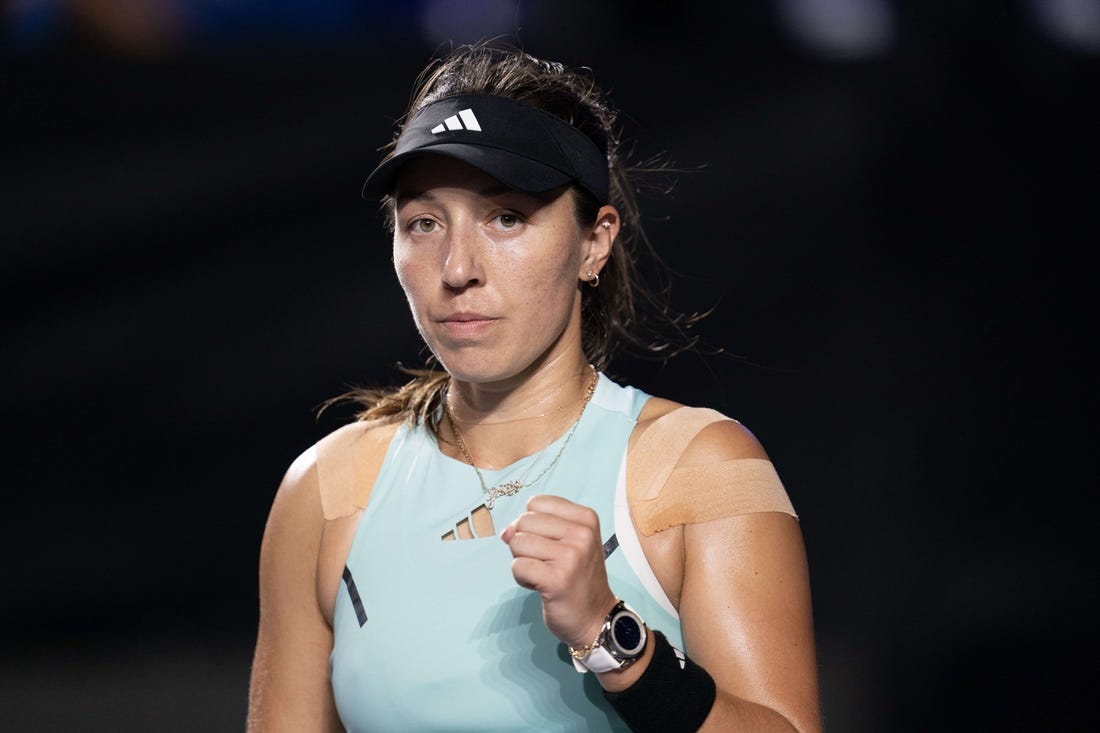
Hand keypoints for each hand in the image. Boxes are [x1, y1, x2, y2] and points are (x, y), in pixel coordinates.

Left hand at [500, 494, 618, 647]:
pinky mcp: (557, 579)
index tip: (550, 543)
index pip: (536, 503)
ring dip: (522, 561)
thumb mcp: (568, 542)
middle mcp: (581, 533)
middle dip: (525, 542)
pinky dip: (522, 578)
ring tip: (543, 573)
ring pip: (518, 542)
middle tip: (546, 562)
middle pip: (524, 521)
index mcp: (586, 518)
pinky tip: (540, 585)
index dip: (533, 524)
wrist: (595, 617)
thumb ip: (536, 527)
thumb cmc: (577, 577)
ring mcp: (571, 556)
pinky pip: (517, 566)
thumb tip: (506, 531)